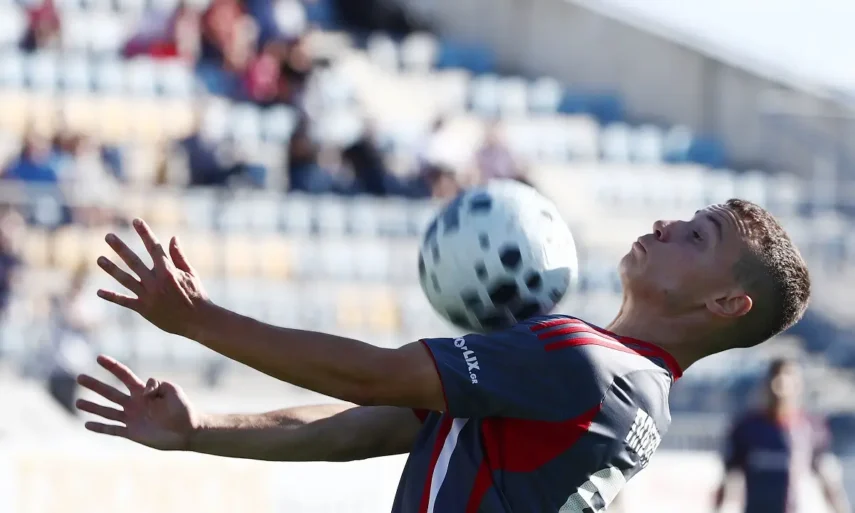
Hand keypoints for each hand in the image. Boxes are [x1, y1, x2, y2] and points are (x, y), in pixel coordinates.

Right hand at [76, 355, 198, 450]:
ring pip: (107, 411)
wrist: (188, 431)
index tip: (99, 358)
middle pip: (110, 392)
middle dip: (95, 385)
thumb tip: (143, 390)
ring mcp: (131, 418)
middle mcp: (134, 403)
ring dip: (93, 407)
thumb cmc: (183, 408)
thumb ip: (157, 384)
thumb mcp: (173, 390)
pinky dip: (100, 427)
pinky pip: (112, 429)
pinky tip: (87, 424)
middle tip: (79, 377)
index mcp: (143, 391)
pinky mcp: (132, 433)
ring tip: (78, 402)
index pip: (124, 376)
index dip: (113, 367)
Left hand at [97, 218, 208, 337]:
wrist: (198, 321)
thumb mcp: (191, 274)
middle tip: (108, 236)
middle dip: (120, 247)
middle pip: (134, 261)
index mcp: (168, 271)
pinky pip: (125, 301)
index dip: (145, 233)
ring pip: (125, 279)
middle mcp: (155, 281)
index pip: (154, 247)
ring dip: (111, 269)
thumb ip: (179, 256)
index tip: (136, 221)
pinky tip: (99, 291)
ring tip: (99, 259)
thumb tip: (173, 237)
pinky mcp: (144, 309)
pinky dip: (112, 296)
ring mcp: (148, 295)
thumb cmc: (196, 295)